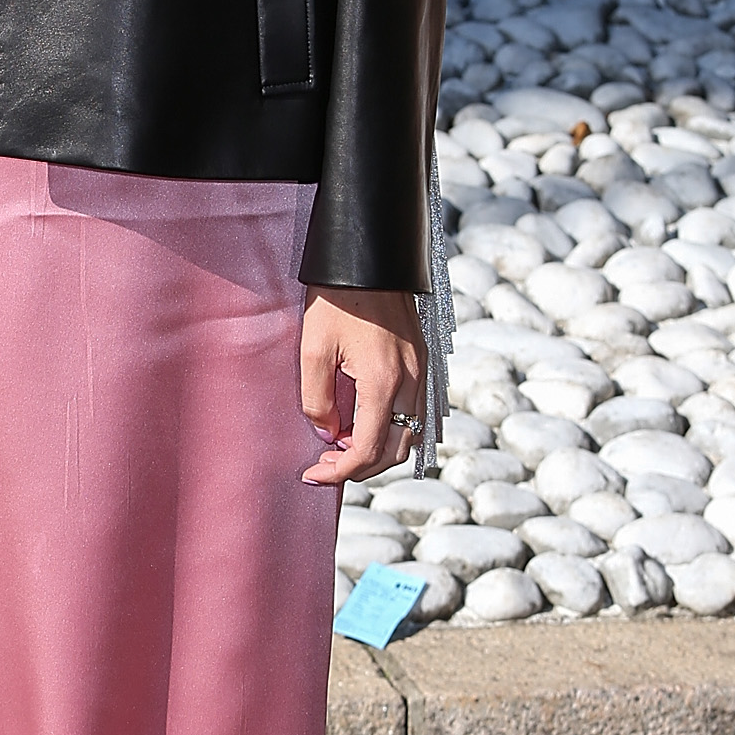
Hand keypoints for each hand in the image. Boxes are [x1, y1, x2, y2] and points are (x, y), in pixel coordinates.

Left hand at [300, 286, 424, 483]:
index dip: (340, 471)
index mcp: (384, 382)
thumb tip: (327, 433)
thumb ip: (317, 400)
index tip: (314, 475)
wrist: (367, 259)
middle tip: (324, 464)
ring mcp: (421, 372)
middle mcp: (411, 382)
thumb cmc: (336, 300)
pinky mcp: (421, 362)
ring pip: (410, 434)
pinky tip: (362, 423)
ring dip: (378, 450)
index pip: (369, 449)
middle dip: (360, 466)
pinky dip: (392, 429)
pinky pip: (414, 412)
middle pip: (395, 450)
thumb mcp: (313, 350)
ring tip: (341, 445)